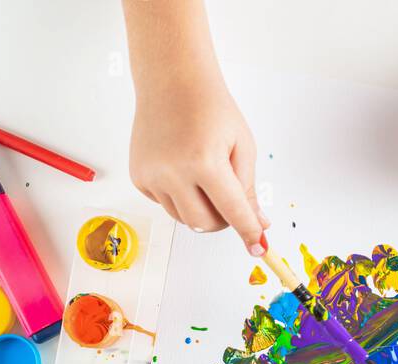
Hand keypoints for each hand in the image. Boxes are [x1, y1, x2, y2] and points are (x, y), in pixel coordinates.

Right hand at [130, 76, 268, 252]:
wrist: (172, 80)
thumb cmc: (210, 108)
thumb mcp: (241, 145)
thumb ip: (248, 189)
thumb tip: (257, 224)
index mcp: (204, 162)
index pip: (232, 211)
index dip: (248, 232)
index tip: (258, 249)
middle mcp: (173, 172)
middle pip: (204, 225)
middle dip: (222, 221)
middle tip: (230, 200)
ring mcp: (151, 176)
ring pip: (184, 219)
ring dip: (201, 209)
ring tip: (206, 177)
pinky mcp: (139, 178)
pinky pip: (165, 205)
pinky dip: (180, 197)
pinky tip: (183, 168)